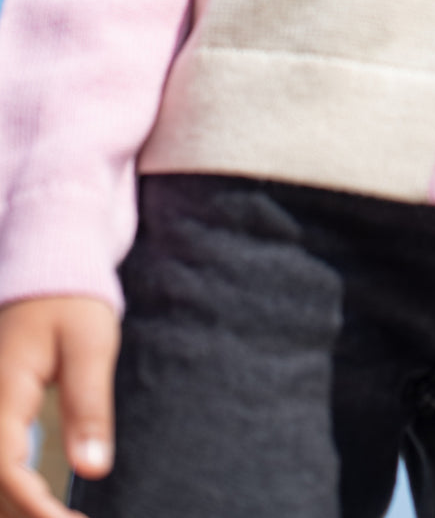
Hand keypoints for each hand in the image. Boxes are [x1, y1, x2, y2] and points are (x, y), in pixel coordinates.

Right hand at [0, 297, 118, 517]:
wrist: (46, 273)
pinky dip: (17, 492)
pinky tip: (47, 506)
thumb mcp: (90, 345)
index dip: (35, 509)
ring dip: (22, 507)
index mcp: (2, 394)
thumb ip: (88, 405)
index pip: (5, 471)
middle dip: (30, 514)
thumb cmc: (72, 303)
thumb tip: (93, 468)